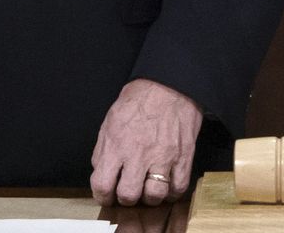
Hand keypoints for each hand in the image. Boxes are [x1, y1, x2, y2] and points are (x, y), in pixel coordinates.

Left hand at [89, 79, 200, 205]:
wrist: (169, 85)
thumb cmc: (139, 100)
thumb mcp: (110, 121)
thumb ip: (103, 150)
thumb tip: (100, 171)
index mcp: (116, 144)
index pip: (102, 185)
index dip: (102, 196)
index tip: (106, 195)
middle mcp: (138, 154)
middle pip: (129, 196)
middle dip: (126, 198)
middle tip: (128, 191)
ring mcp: (163, 157)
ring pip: (154, 196)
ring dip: (150, 197)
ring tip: (148, 188)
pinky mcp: (183, 158)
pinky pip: (178, 188)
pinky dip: (171, 192)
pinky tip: (166, 183)